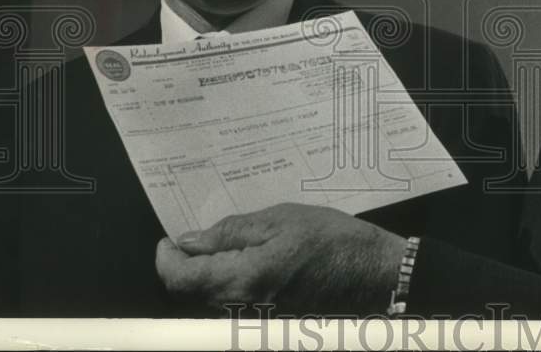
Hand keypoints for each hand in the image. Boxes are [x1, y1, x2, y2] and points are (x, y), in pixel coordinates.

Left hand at [156, 203, 406, 314]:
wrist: (374, 274)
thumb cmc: (331, 241)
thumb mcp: (280, 220)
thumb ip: (231, 231)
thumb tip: (190, 241)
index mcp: (242, 279)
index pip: (180, 279)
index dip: (166, 259)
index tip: (168, 240)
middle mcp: (242, 306)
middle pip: (193, 292)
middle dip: (187, 264)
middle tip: (198, 236)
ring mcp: (254, 318)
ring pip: (212, 297)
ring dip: (209, 273)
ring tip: (228, 241)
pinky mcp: (268, 320)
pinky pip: (234, 302)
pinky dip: (230, 281)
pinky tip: (248, 258)